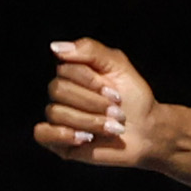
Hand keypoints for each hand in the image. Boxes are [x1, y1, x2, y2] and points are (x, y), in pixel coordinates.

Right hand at [38, 37, 170, 170]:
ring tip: (112, 128)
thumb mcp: (118, 65)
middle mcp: (62, 94)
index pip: (64, 69)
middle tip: (117, 111)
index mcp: (72, 73)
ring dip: (90, 121)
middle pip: (58, 90)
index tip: (116, 93)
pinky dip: (62, 135)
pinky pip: (42, 133)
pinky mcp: (59, 142)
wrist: (148, 132)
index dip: (91, 82)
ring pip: (56, 113)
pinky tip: (84, 139)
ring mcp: (59, 118)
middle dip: (92, 102)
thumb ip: (90, 50)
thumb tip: (55, 48)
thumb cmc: (134, 98)